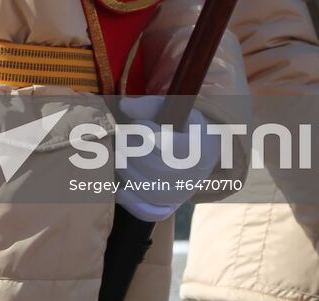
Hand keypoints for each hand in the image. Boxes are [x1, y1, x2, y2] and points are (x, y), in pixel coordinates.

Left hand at [113, 96, 218, 222]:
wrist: (198, 150)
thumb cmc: (180, 126)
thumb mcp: (171, 109)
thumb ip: (149, 106)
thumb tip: (125, 106)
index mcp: (200, 151)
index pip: (167, 146)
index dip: (145, 135)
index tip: (136, 125)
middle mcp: (194, 177)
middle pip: (155, 168)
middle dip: (131, 150)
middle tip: (122, 136)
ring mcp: (181, 195)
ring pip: (149, 190)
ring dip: (126, 170)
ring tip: (120, 154)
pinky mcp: (168, 207)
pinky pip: (148, 211)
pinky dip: (130, 199)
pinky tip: (119, 184)